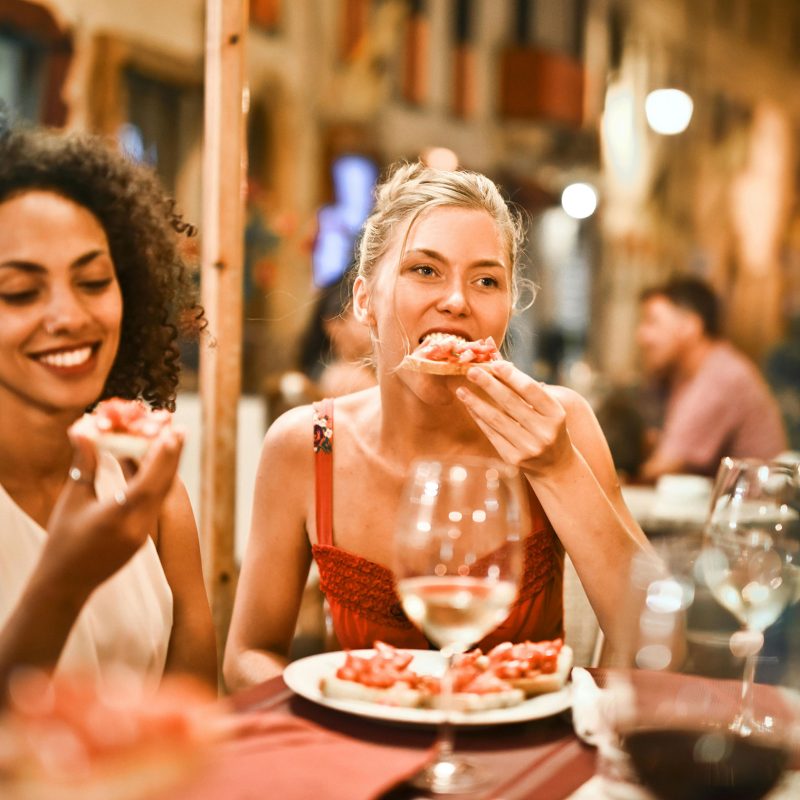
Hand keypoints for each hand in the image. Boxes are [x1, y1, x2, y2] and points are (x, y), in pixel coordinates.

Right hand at [40, 427, 184, 596]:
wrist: (65, 583)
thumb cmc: (63, 541)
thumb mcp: (73, 500)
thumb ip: (84, 465)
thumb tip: (85, 430)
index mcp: (117, 518)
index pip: (147, 484)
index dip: (161, 458)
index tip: (171, 434)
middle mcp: (137, 527)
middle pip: (162, 486)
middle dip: (171, 456)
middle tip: (178, 429)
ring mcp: (142, 534)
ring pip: (161, 494)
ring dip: (167, 467)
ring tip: (172, 441)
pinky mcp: (143, 537)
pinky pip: (154, 503)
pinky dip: (157, 482)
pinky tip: (156, 465)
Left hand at [455, 361, 573, 476]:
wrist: (555, 464)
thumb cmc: (548, 426)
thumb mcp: (545, 406)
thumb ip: (521, 383)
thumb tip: (495, 357)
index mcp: (556, 414)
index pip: (530, 390)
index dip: (511, 375)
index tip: (494, 363)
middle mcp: (544, 432)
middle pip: (511, 403)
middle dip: (488, 385)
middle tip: (471, 371)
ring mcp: (529, 447)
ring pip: (496, 420)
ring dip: (476, 403)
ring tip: (461, 390)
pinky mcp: (513, 459)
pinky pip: (491, 434)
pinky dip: (479, 418)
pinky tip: (469, 406)